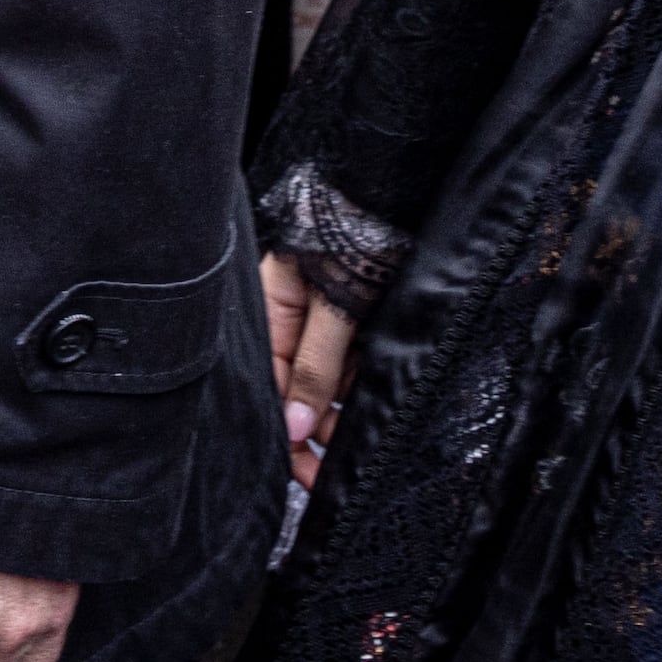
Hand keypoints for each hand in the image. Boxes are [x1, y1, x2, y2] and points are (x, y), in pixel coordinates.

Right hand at [260, 252, 362, 488]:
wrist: (389, 188)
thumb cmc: (353, 234)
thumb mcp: (333, 307)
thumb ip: (316, 368)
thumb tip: (296, 429)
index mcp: (273, 313)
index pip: (272, 388)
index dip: (287, 433)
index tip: (307, 473)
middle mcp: (296, 319)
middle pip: (299, 389)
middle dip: (318, 427)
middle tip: (340, 464)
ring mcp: (327, 318)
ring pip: (329, 379)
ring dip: (342, 409)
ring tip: (363, 435)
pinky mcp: (357, 316)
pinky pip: (353, 361)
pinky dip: (361, 384)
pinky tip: (374, 402)